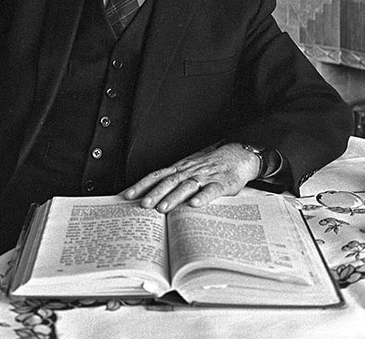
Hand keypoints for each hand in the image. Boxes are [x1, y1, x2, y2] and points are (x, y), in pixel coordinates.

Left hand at [123, 142, 259, 212]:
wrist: (237, 155)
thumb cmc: (210, 165)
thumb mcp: (189, 169)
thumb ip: (173, 181)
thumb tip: (150, 197)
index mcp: (180, 168)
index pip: (156, 175)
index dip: (141, 185)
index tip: (126, 195)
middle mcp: (189, 171)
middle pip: (169, 182)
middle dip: (154, 193)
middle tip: (142, 205)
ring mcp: (205, 177)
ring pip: (186, 186)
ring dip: (173, 197)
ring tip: (162, 208)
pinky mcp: (221, 184)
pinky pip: (211, 191)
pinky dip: (202, 197)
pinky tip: (194, 205)